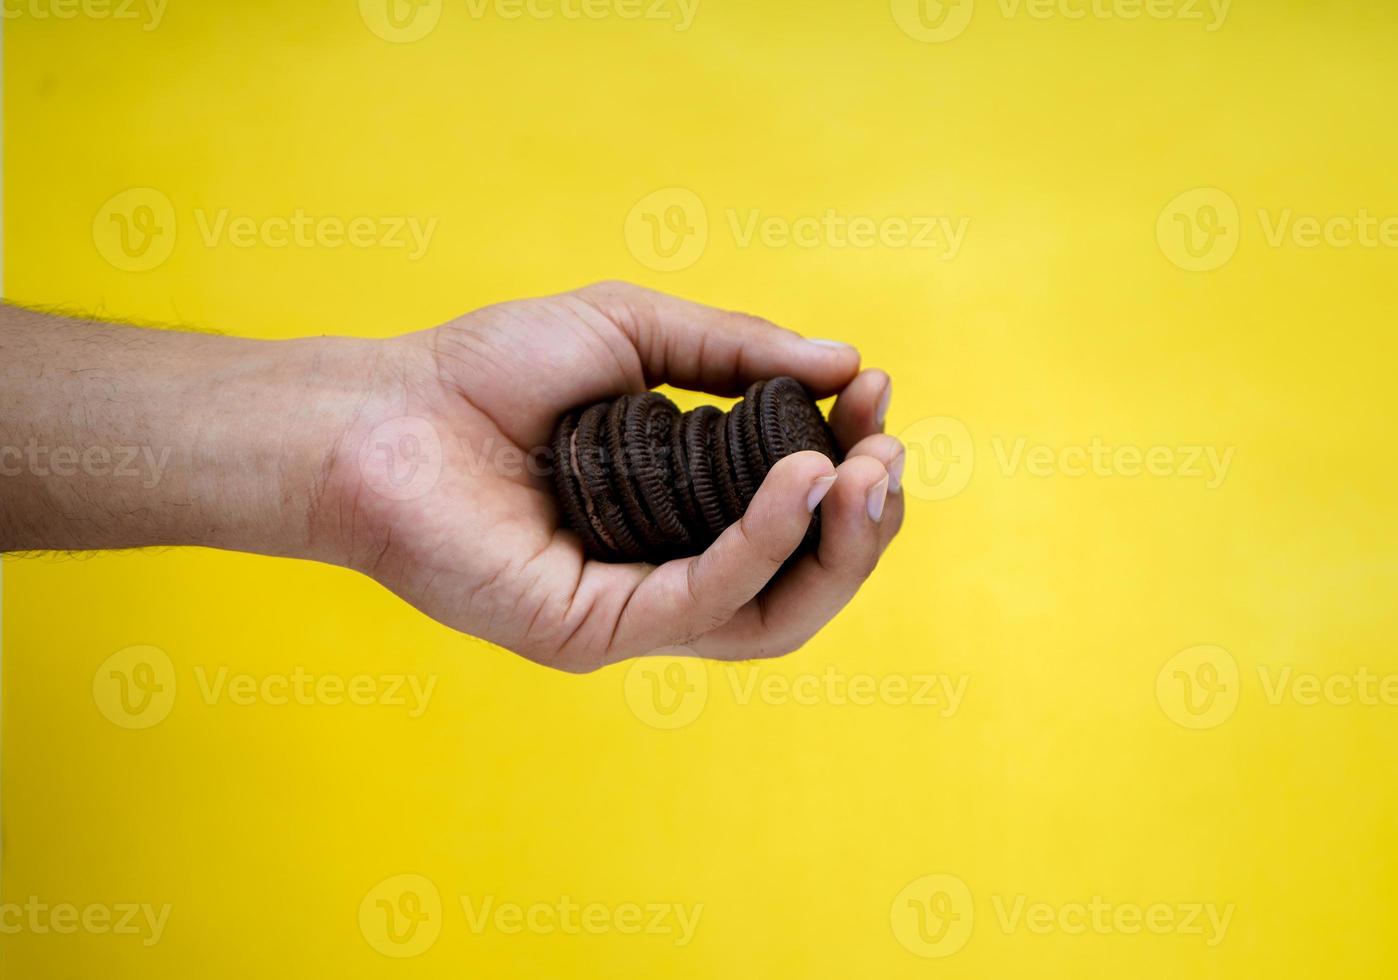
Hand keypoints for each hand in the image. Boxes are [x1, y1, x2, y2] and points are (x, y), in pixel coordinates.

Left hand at [323, 282, 905, 672]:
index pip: (795, 518)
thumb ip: (737, 354)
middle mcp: (665, 574)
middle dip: (864, 523)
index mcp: (681, 516)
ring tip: (865, 475)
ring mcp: (630, 611)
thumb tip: (848, 365)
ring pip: (771, 615)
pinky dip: (760, 544)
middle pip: (801, 583)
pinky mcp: (591, 631)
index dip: (851, 466)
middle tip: (891, 453)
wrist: (380, 410)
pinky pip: (701, 603)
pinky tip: (797, 484)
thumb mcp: (635, 334)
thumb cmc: (491, 371)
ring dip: (835, 549)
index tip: (877, 394)